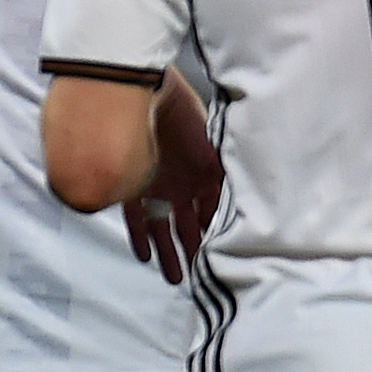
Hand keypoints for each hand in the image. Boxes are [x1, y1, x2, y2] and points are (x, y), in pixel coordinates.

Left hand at [122, 73, 222, 284]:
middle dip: (193, 250)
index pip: (211, 214)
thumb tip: (239, 213)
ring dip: (168, 252)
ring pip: (162, 228)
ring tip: (174, 277)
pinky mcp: (131, 184)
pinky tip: (146, 256)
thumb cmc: (185, 117)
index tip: (220, 258)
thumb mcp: (215, 154)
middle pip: (188, 226)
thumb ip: (225, 184)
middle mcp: (181, 184)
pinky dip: (140, 237)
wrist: (147, 94)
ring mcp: (156, 186)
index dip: (215, 235)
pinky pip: (135, 217)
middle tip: (197, 276)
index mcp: (203, 176)